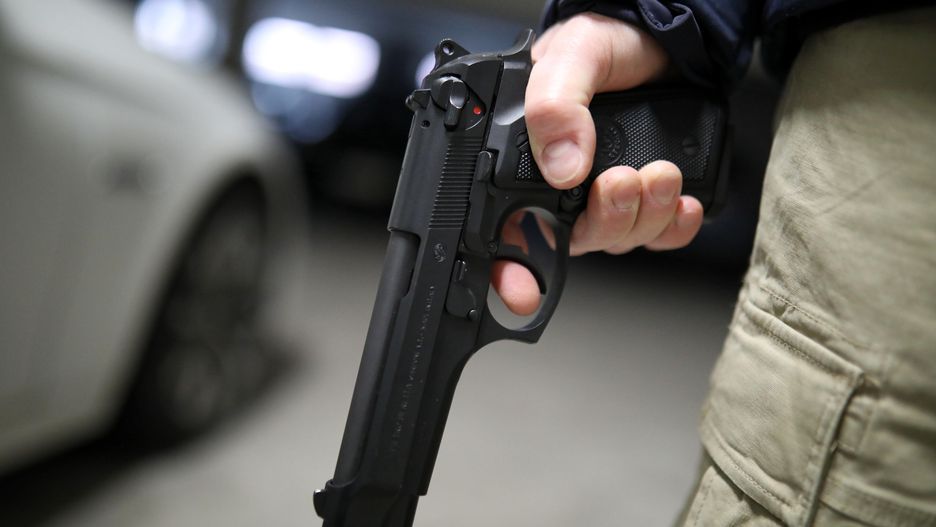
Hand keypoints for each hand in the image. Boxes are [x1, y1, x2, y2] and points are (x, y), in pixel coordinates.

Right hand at [491, 13, 704, 315]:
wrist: (661, 40)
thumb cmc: (603, 45)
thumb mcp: (570, 56)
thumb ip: (555, 104)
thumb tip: (562, 165)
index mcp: (520, 164)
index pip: (501, 231)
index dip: (505, 271)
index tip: (522, 291)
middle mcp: (558, 190)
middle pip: (569, 243)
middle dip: (603, 223)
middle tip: (621, 182)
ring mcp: (602, 199)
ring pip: (616, 241)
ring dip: (643, 217)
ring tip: (661, 174)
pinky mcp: (645, 202)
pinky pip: (657, 237)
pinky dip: (673, 228)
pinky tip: (682, 202)